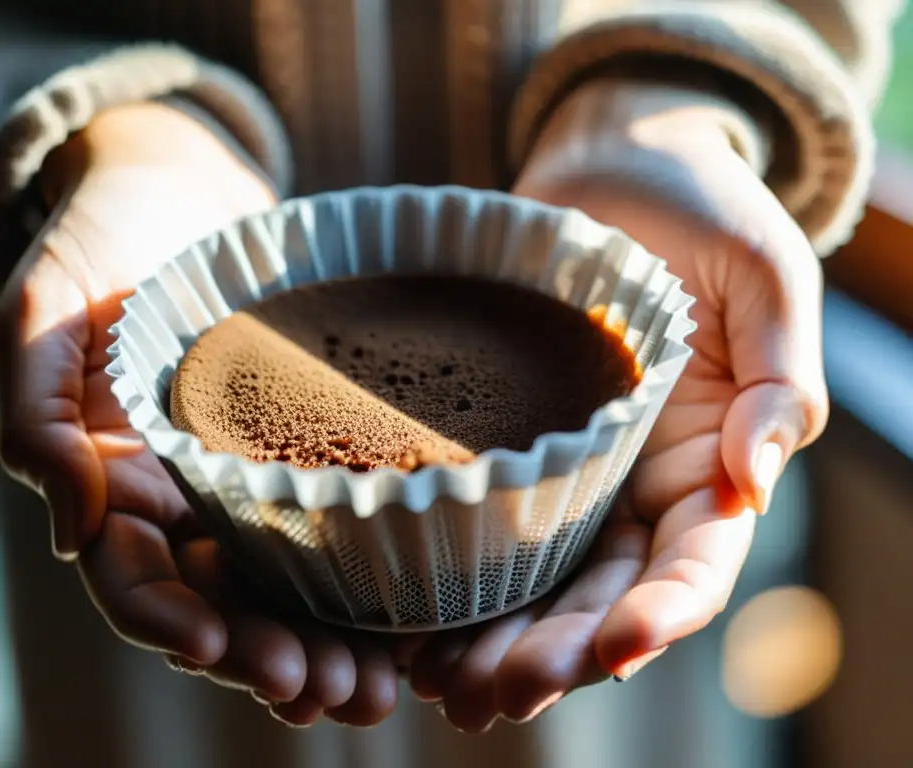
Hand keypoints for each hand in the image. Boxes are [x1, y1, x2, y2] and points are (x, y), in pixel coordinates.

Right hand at [0, 103, 401, 726]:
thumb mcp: (43, 312)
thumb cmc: (98, 239)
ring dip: (327, 642)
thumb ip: (37, 412)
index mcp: (113, 483)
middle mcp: (183, 500)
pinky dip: (367, 575)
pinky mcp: (304, 446)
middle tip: (333, 694)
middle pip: (222, 602)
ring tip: (380, 684)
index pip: (135, 579)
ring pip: (285, 583)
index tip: (221, 645)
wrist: (175, 186)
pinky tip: (412, 614)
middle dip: (270, 655)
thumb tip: (71, 523)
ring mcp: (245, 479)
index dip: (172, 620)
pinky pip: (335, 519)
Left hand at [407, 78, 828, 730]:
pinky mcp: (502, 436)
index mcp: (710, 458)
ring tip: (443, 684)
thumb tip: (756, 478)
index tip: (617, 646)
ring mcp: (565, 465)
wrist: (616, 163)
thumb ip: (780, 382)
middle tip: (496, 694)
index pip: (693, 560)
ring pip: (534, 575)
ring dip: (495, 637)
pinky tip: (407, 615)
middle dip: (556, 651)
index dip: (661, 611)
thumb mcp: (768, 277)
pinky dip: (448, 572)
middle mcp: (634, 480)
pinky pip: (477, 514)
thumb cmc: (705, 207)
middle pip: (600, 592)